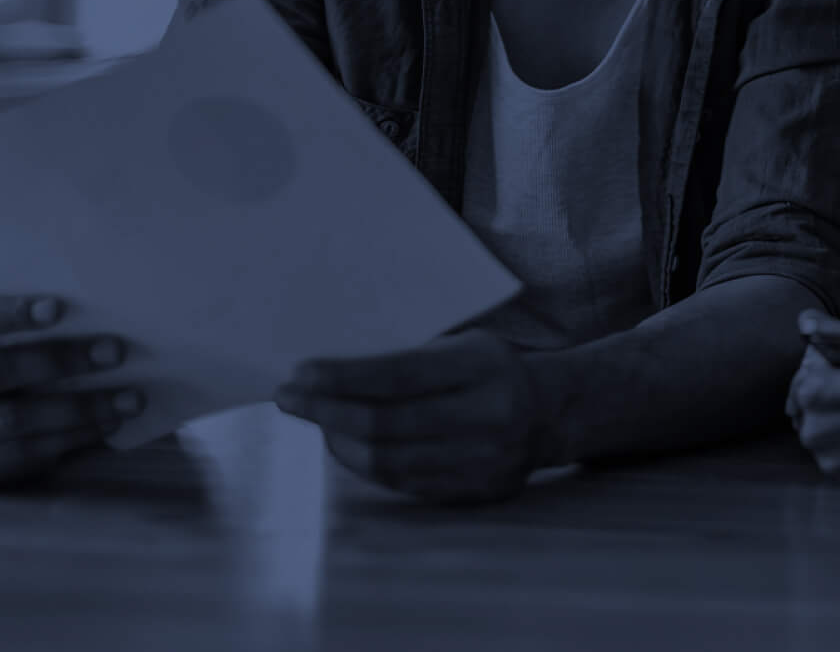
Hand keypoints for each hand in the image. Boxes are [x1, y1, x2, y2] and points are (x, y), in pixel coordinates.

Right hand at [0, 295, 143, 491]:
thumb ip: (15, 316)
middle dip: (58, 360)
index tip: (59, 308)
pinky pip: (21, 456)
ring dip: (77, 407)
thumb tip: (91, 301)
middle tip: (115, 350)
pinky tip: (105, 424)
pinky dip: (70, 438)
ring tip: (128, 396)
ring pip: (11, 421)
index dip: (7, 313)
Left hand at [277, 329, 547, 503]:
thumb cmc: (490, 368)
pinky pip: (403, 483)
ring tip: (317, 420)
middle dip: (327, 411)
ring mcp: (482, 461)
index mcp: (482, 367)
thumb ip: (409, 363)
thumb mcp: (461, 347)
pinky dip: (366, 463)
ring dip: (339, 441)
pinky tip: (347, 444)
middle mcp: (486, 416)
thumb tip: (329, 379)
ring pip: (388, 461)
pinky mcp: (474, 493)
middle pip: (386, 424)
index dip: (343, 378)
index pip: (399, 375)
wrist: (550, 411)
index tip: (300, 374)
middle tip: (289, 399)